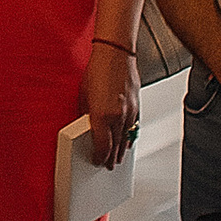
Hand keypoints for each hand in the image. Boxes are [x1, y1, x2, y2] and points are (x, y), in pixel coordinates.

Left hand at [84, 41, 141, 169]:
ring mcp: (130, 112)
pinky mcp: (137, 106)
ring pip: (126, 138)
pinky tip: (126, 141)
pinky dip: (128, 136)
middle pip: (115, 145)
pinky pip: (133, 127)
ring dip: (121, 150)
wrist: (116, 54)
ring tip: (118, 159)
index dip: (99, 157)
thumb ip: (86, 113)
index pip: (102, 145)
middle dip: (111, 158)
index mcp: (101, 114)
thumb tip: (86, 126)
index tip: (96, 161)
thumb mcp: (83, 95)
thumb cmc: (97, 69)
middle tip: (108, 166)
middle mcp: (117, 116)